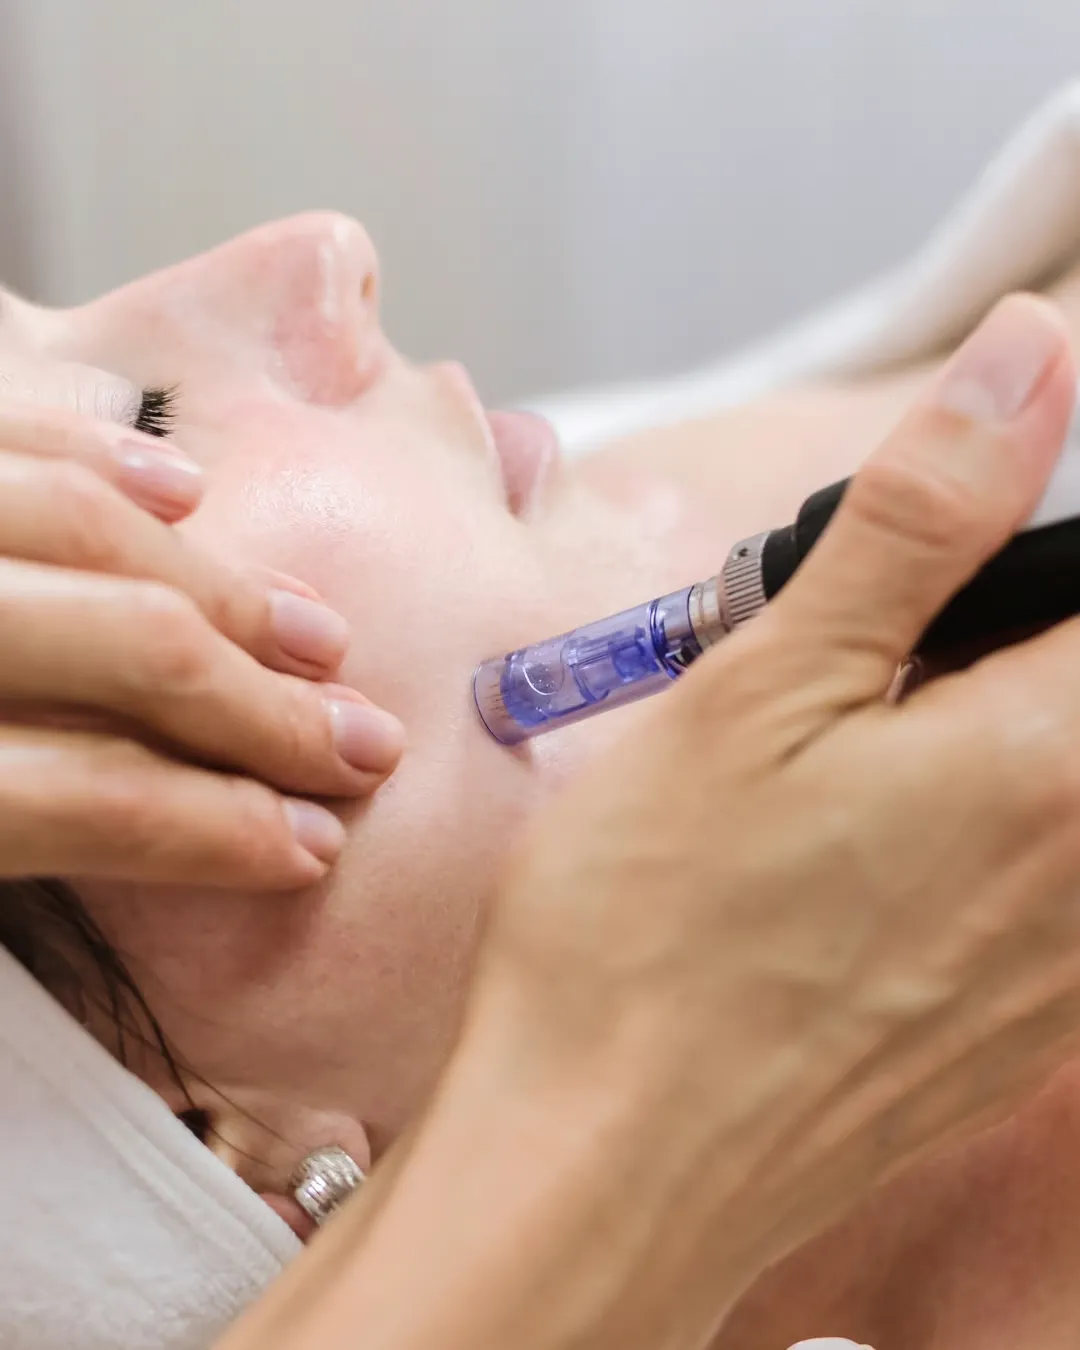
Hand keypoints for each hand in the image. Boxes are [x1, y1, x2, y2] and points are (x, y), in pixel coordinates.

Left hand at [0, 401, 402, 888]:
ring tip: (316, 638)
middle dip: (267, 705)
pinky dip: (101, 450)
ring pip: (89, 525)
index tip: (305, 849)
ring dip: (226, 588)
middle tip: (358, 745)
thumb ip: (10, 870)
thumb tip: (97, 962)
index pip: (91, 803)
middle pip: (137, 650)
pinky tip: (181, 490)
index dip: (217, 834)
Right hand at [443, 295, 1079, 1344]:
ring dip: (979, 732)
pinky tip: (857, 860)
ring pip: (1060, 791)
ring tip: (838, 764)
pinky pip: (1050, 892)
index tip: (924, 579)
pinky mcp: (1021, 1028)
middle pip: (1079, 679)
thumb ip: (917, 520)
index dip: (1048, 529)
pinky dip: (984, 831)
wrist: (607, 1161)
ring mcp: (1066, 968)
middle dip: (995, 637)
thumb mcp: (762, 687)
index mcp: (1050, 764)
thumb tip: (1028, 357)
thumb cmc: (651, 929)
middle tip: (860, 658)